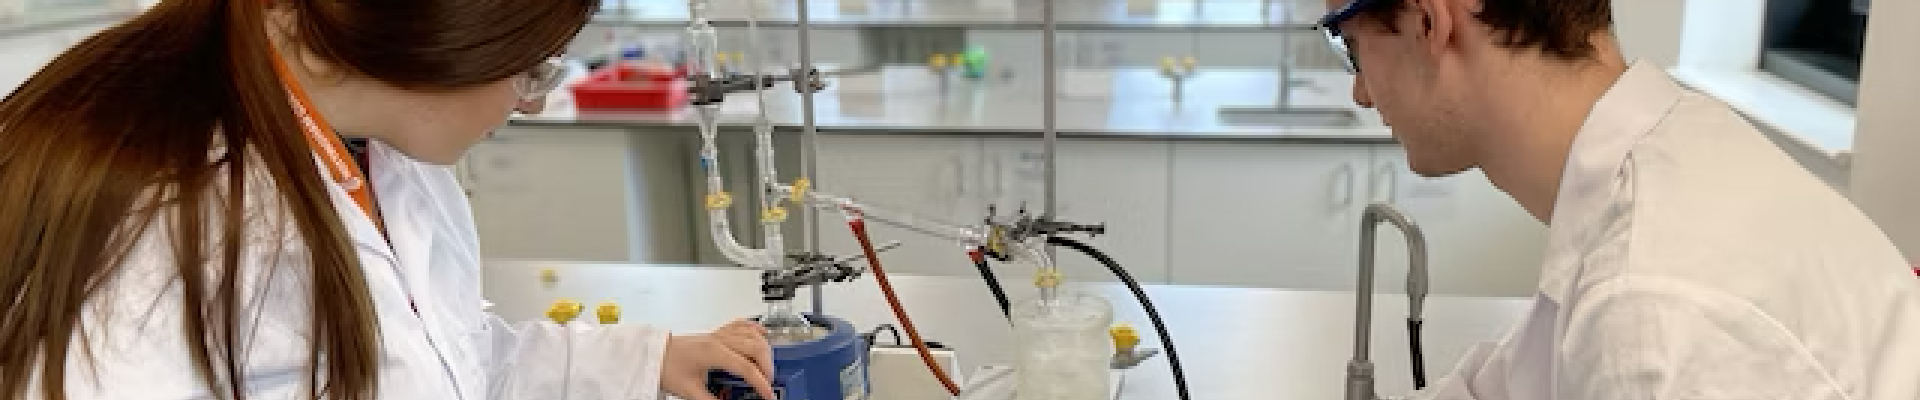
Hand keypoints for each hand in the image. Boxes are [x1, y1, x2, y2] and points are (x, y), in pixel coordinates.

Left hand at [662, 319, 776, 399]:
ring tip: (767, 366)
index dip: (761, 383)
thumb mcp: (690, 391)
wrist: (653, 355)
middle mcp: (719, 340)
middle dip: (767, 367)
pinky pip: (740, 324)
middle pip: (755, 348)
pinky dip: (755, 329)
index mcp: (713, 353)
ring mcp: (718, 335)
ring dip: (765, 350)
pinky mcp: (716, 333)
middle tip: (768, 383)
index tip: (768, 396)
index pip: (746, 368)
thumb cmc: (667, 368)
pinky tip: (762, 334)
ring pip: (752, 334)